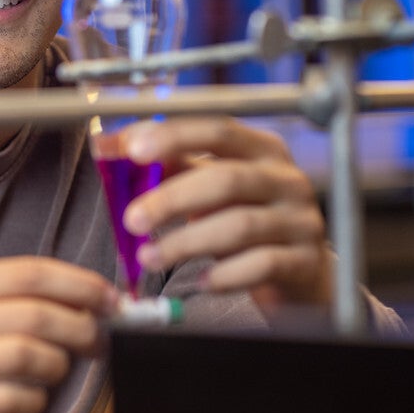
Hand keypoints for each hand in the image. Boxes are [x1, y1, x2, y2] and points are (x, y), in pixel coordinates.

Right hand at [0, 256, 117, 412]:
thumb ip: (14, 301)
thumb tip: (89, 298)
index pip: (28, 271)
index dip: (79, 283)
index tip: (111, 299)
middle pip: (33, 313)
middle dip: (81, 326)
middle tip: (99, 340)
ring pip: (26, 354)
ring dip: (58, 365)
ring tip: (56, 369)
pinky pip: (11, 399)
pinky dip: (34, 400)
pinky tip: (30, 398)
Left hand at [120, 117, 332, 318]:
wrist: (300, 270)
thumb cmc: (245, 216)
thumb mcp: (210, 183)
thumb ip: (167, 162)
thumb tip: (109, 145)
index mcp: (261, 149)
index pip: (218, 130)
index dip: (174, 137)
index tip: (132, 150)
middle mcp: (286, 179)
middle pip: (226, 179)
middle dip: (172, 198)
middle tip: (133, 219)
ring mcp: (300, 220)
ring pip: (239, 225)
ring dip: (186, 242)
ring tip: (150, 257)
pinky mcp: (304, 260)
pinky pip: (261, 266)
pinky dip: (225, 275)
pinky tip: (200, 282)